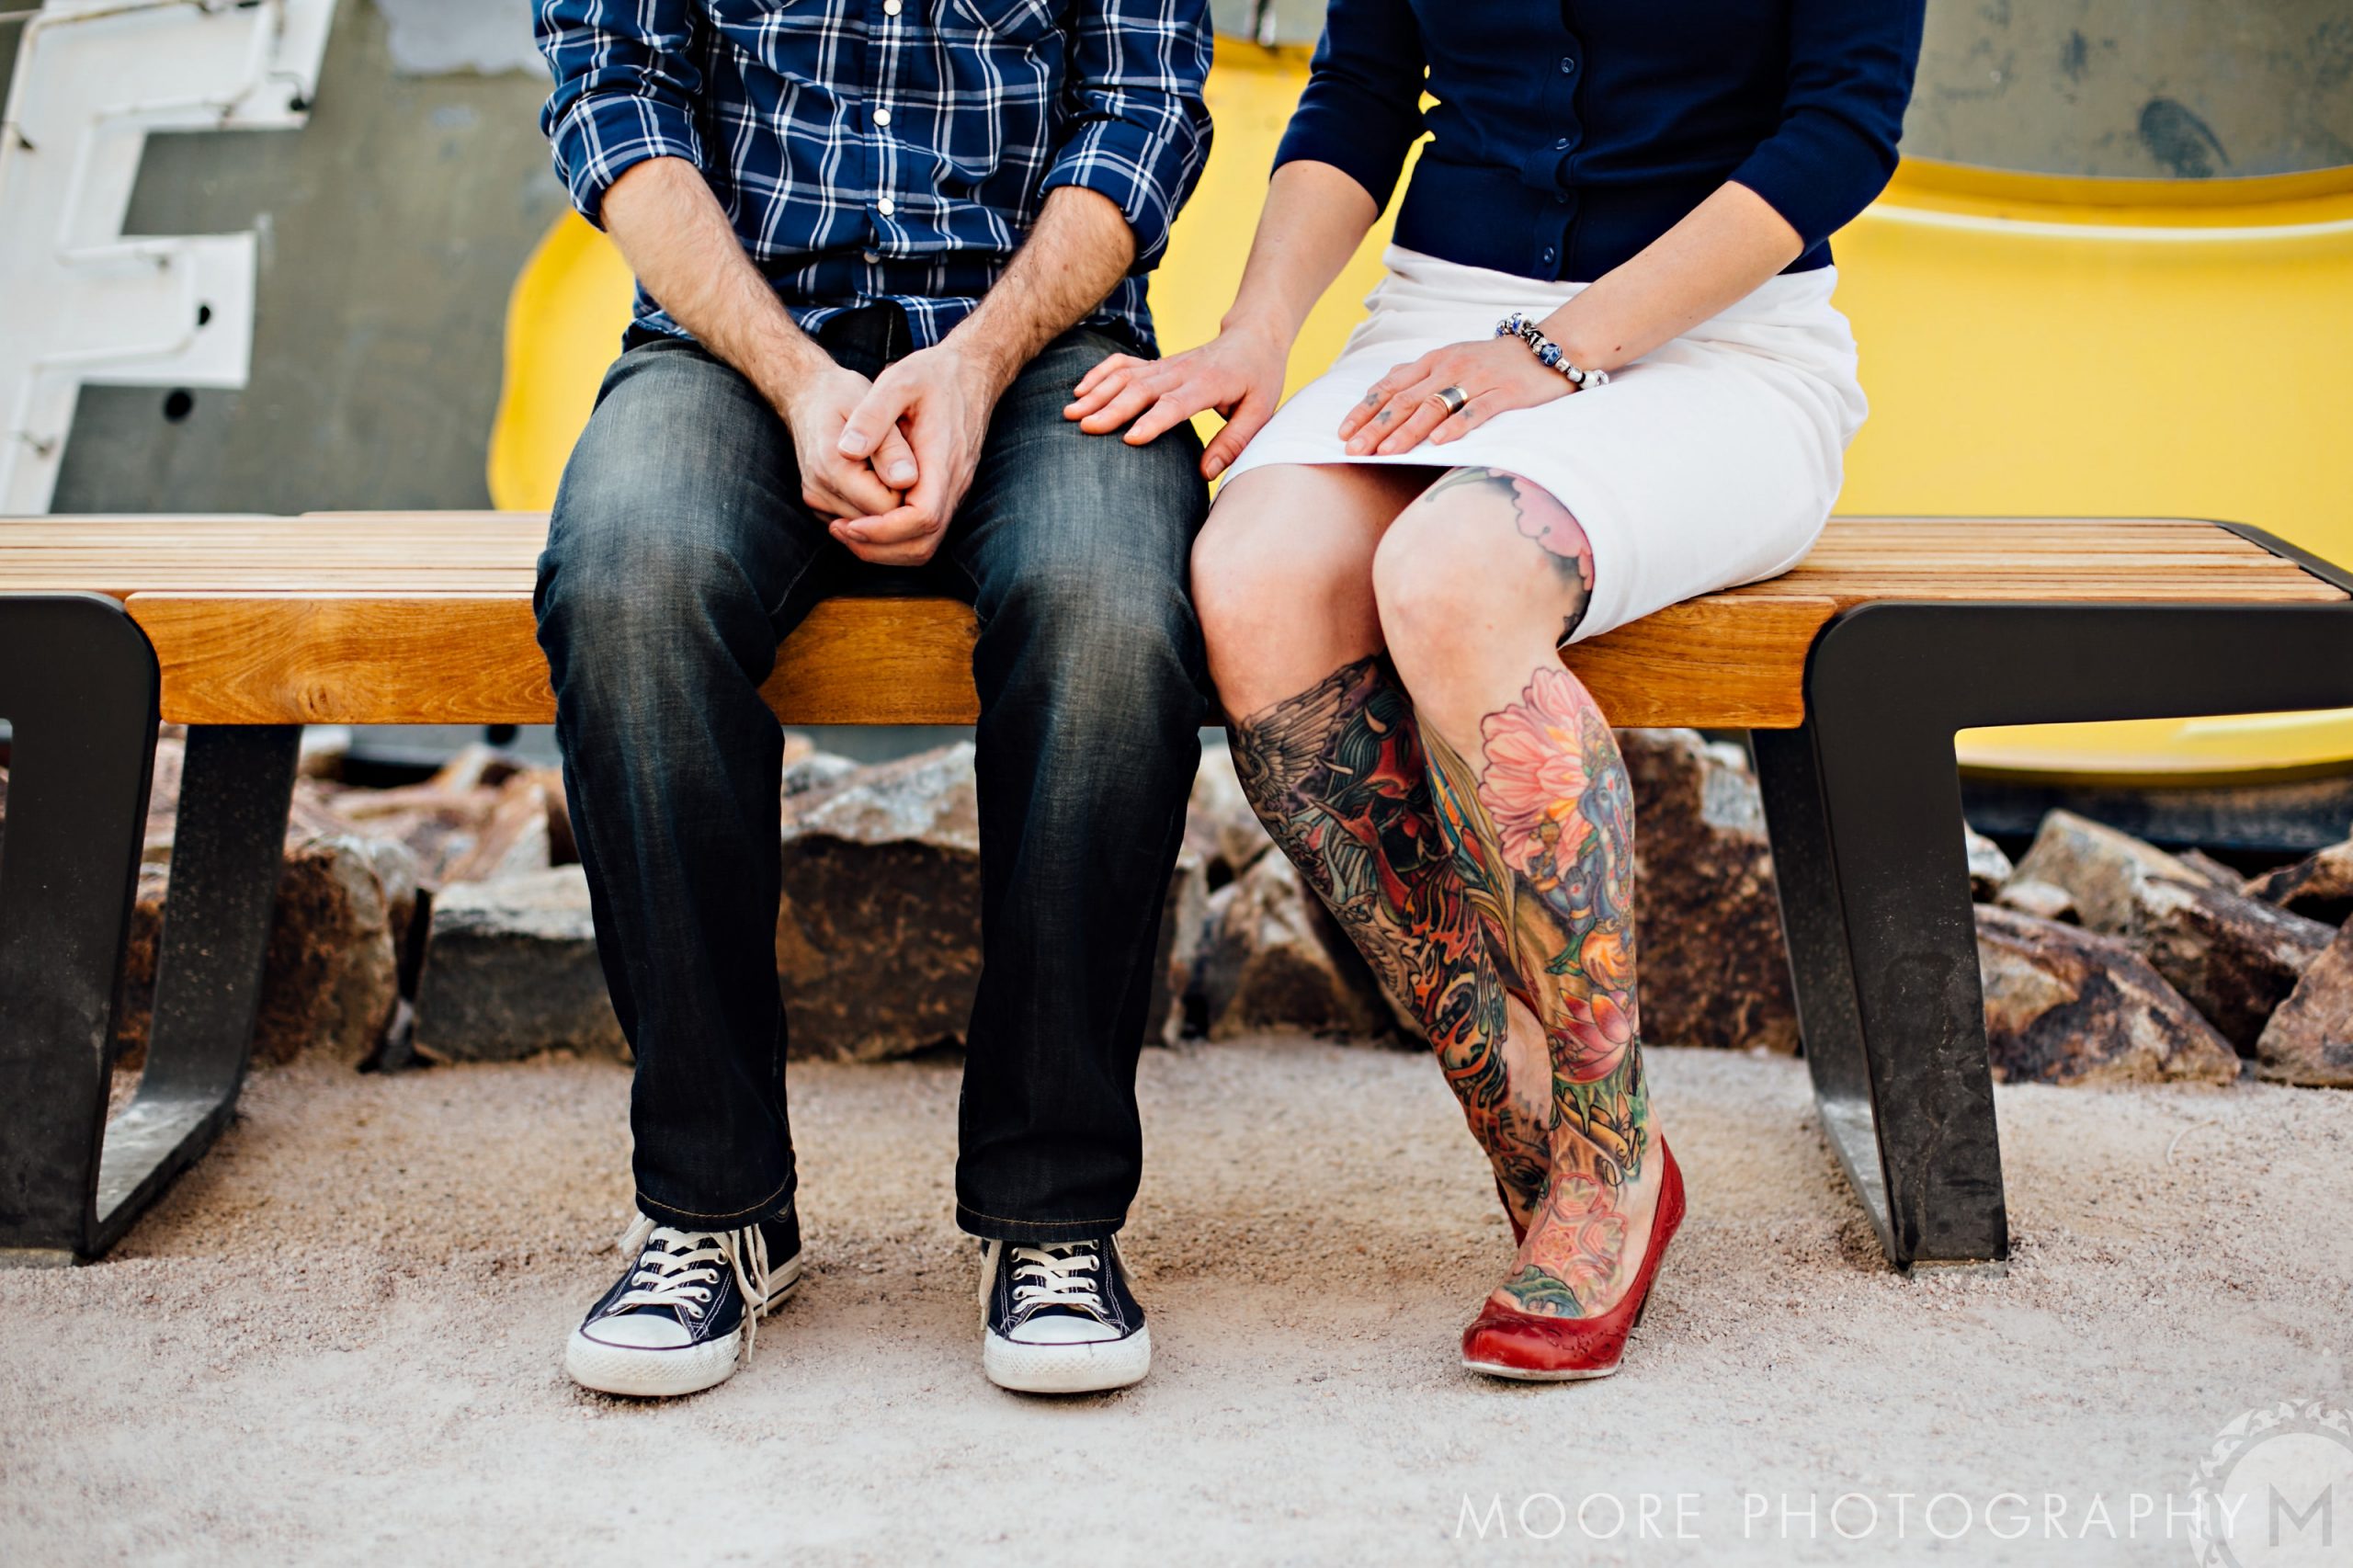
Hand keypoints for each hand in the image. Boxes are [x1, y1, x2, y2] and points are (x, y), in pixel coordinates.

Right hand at [774, 362, 918, 521]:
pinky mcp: (819, 506)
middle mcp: (819, 490)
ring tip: (881, 465)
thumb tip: (905, 480)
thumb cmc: (843, 395)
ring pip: (869, 526)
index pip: (889, 505)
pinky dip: (870, 504)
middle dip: (897, 498)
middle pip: (879, 520)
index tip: (909, 459)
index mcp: (833, 466)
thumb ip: (891, 446)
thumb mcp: (873, 406)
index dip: (908, 488)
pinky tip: (870, 476)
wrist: (806, 396)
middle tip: (898, 461)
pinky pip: (858, 520)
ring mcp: (816, 501)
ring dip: (884, 501)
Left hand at [832, 342, 1006, 565]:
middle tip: (840, 530)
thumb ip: (872, 415)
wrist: (971, 372)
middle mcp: (953, 484)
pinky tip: (865, 518)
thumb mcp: (898, 381)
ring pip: (924, 543)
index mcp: (942, 462)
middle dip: (879, 547)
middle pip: (923, 543)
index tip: (850, 522)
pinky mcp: (945, 491)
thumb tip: (846, 451)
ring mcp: (952, 491)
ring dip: (885, 548)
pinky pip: (923, 531)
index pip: (922, 518)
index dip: (884, 530)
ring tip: (846, 529)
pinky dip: (893, 537)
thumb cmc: (933, 375)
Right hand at [1064, 320, 1287, 479]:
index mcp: (1209, 384)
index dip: (1152, 420)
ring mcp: (1166, 364)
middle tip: (1083, 427)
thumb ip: (1234, 443)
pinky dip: (1100, 373)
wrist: (1252, 339)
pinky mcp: (1157, 363)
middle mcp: (1182, 371)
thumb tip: (1205, 474)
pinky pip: (1124, 363)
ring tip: (1070, 412)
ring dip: (1097, 392)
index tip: (1129, 439)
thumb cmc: (1258, 380)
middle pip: (1141, 388)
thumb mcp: (1260, 413)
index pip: (1175, 403)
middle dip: (1111, 408)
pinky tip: (1079, 389)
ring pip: (1127, 375)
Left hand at [1338, 337, 1577, 457]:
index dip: (1365, 410)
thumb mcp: (1452, 360)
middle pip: (1406, 400)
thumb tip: (1382, 388)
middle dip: (1377, 426)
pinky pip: (1477, 411)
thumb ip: (1419, 375)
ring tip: (1386, 451)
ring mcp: (1477, 380)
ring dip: (1407, 431)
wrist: (1550, 348)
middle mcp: (1450, 367)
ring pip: (1435, 406)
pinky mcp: (1505, 394)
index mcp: (1434, 360)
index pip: (1390, 386)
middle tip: (1354, 450)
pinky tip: (1438, 443)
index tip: (1342, 433)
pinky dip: (1456, 426)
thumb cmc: (1494, 361)